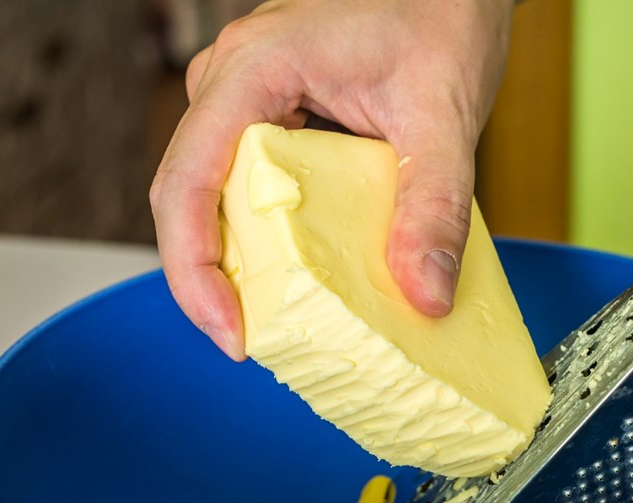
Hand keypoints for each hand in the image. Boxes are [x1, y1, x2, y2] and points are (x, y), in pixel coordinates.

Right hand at [150, 0, 514, 359]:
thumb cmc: (441, 15)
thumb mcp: (445, 115)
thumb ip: (436, 206)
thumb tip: (424, 292)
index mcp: (255, 68)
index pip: (187, 179)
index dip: (193, 267)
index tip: (231, 330)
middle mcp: (232, 79)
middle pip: (187, 196)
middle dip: (210, 278)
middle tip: (253, 341)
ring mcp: (244, 95)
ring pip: (209, 193)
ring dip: (232, 260)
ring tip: (270, 319)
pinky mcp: (267, 111)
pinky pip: (241, 182)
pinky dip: (260, 235)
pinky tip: (294, 274)